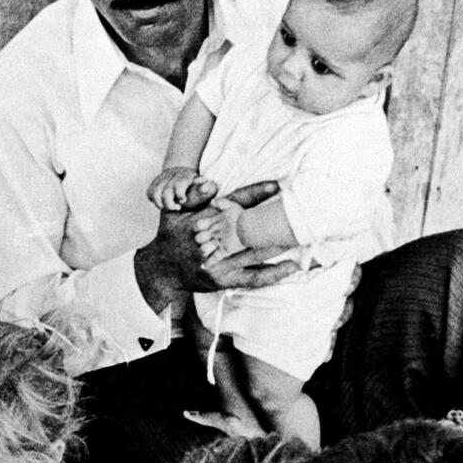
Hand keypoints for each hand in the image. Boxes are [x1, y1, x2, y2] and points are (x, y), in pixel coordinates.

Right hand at [135, 178, 292, 308]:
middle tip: (298, 211)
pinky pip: (253, 278)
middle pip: (249, 228)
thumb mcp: (174, 210)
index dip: (256, 193)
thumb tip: (210, 182)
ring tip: (301, 234)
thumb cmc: (171, 235)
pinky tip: (292, 266)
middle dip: (273, 220)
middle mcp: (211, 242)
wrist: (161, 269)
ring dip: (279, 243)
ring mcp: (218, 263)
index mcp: (201, 220)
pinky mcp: (223, 280)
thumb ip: (193, 195)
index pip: (233, 202)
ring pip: (255, 252)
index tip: (276, 185)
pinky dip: (274, 273)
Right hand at [147, 165, 205, 212]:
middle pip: (166, 192)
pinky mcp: (155, 182)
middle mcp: (173, 175)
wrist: (185, 174)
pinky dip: (154, 200)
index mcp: (186, 176)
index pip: (179, 184)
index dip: (180, 194)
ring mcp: (162, 178)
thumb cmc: (198, 188)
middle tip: (177, 208)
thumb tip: (206, 184)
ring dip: (160, 204)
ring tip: (169, 207)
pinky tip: (162, 203)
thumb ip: (207, 188)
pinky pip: (150, 192)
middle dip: (169, 204)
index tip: (182, 201)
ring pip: (155, 193)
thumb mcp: (206, 188)